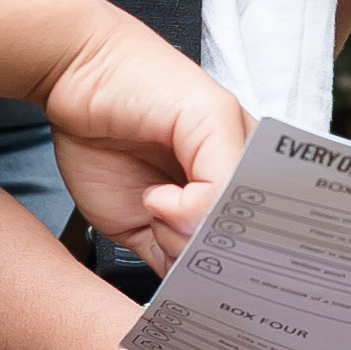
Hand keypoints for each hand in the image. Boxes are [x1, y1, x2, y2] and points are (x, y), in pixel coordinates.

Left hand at [35, 10, 249, 268]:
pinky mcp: (147, 234)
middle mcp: (221, 193)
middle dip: (216, 240)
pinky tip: (152, 226)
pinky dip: (166, 268)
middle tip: (181, 202)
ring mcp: (184, 218)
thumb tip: (205, 230)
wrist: (76, 75)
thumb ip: (226, 178)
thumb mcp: (207, 115)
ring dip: (184, 249)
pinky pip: (169, 274)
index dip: (256, 225)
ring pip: (207, 268)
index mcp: (249, 162)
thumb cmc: (143, 79)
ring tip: (158, 204)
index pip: (274, 218)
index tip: (228, 211)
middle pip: (242, 250)